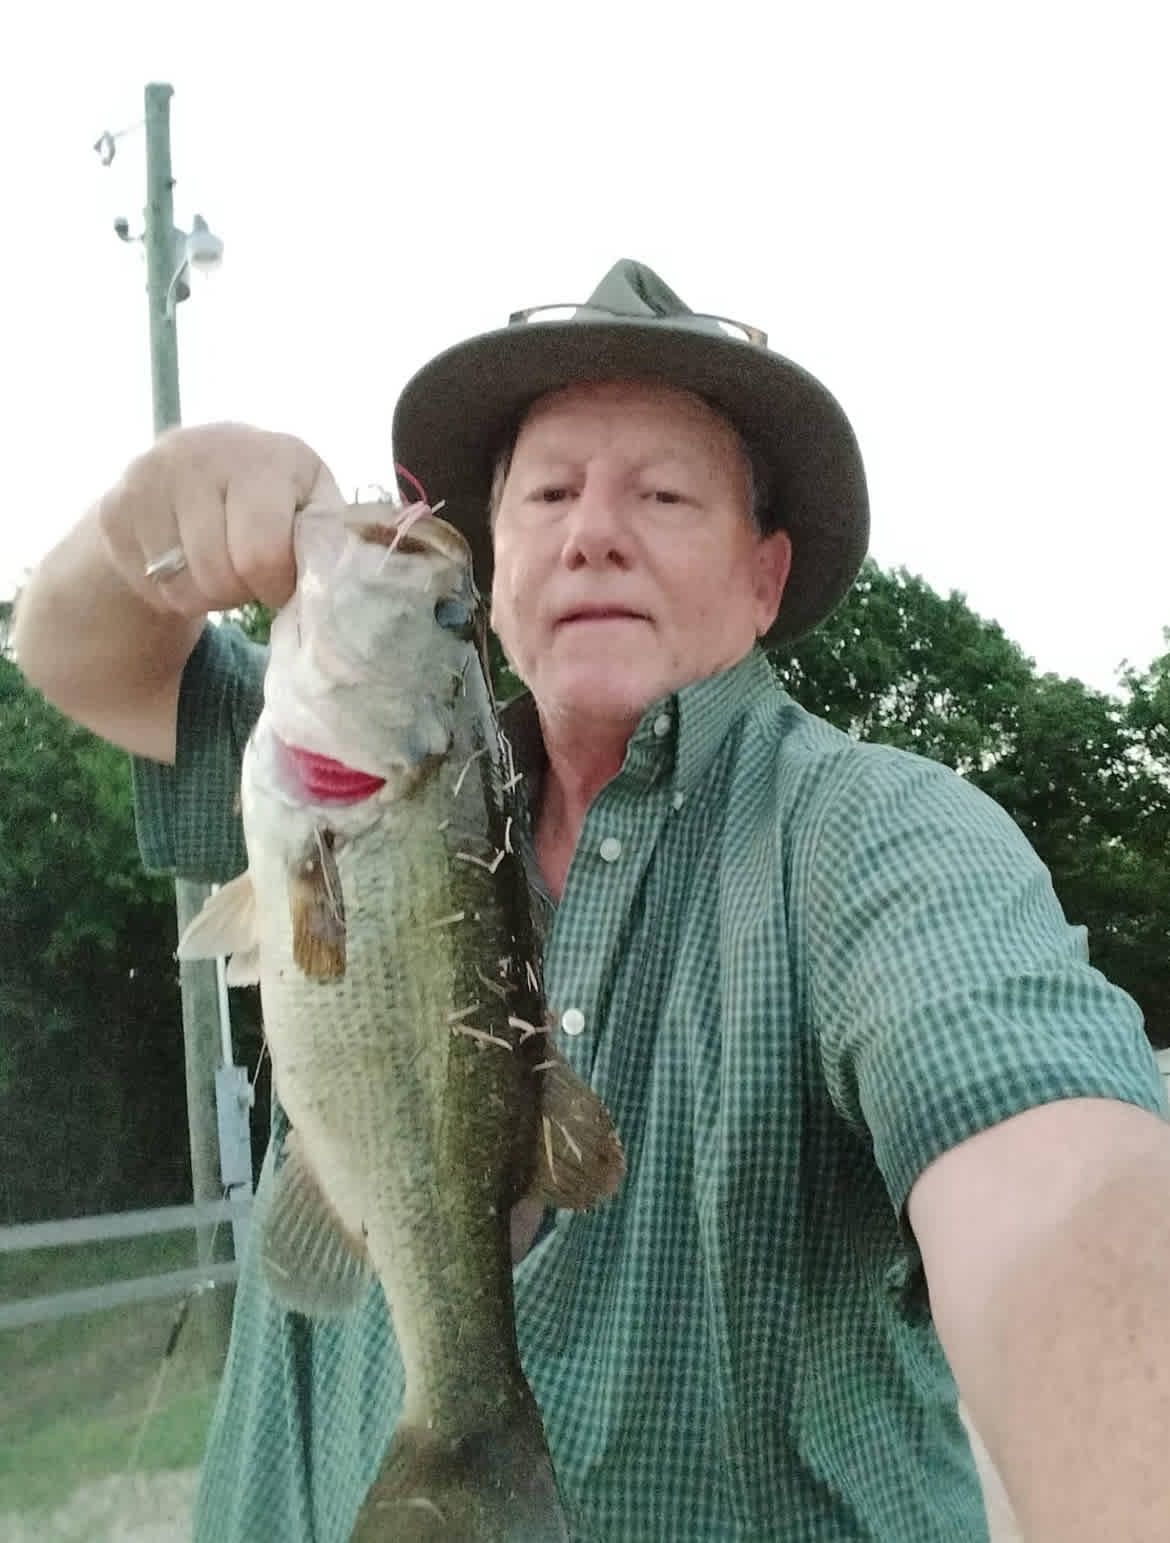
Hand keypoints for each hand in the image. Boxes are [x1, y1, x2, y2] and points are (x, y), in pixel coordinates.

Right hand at [97, 422, 345, 617]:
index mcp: (270, 455)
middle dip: (241, 591)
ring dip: (209, 596)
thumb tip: (347, 584)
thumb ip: (328, 540)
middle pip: (220, 575)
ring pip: (184, 587)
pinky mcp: (116, 507)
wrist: (190, 473)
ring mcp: (152, 476)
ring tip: (220, 567)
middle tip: (248, 576)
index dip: (276, 583)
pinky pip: (152, 585)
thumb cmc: (271, 501)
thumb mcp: (310, 506)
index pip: (263, 553)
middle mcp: (204, 452)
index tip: (282, 577)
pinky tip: (185, 561)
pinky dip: (174, 591)